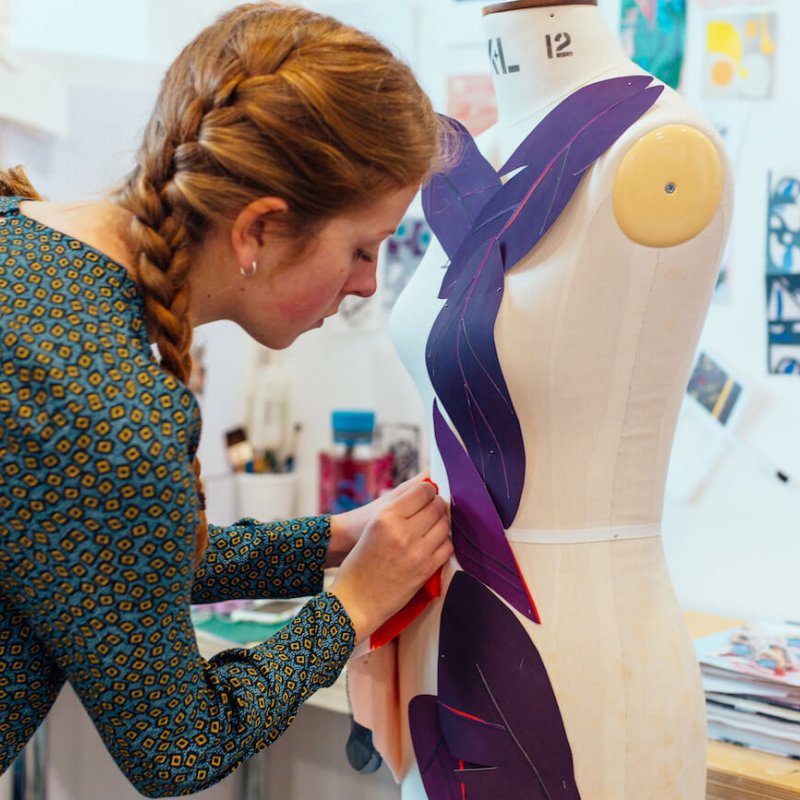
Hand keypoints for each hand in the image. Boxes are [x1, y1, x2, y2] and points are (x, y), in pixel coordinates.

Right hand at [329, 480, 451, 643]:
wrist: (355, 599)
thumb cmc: (360, 560)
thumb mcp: (373, 525)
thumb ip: (398, 506)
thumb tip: (426, 487)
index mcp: (386, 516)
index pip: (423, 490)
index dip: (428, 491)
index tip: (427, 495)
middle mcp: (402, 531)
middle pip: (437, 506)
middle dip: (437, 506)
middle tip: (433, 510)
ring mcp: (416, 551)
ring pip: (445, 525)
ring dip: (442, 523)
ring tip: (433, 527)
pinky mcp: (426, 569)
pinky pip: (447, 547)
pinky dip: (444, 542)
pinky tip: (434, 543)